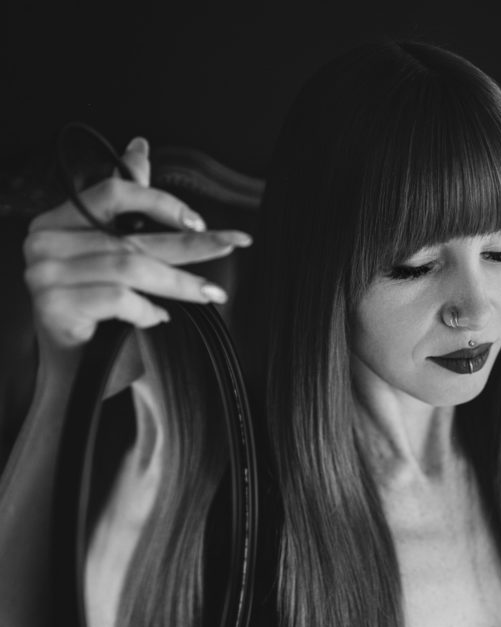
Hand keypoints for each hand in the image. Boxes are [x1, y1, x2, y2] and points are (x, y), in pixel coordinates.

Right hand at [23, 136, 251, 357]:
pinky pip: (118, 298)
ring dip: (179, 282)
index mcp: (57, 220)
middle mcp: (45, 241)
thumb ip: (125, 209)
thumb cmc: (93, 318)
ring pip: (131, 267)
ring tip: (209, 293)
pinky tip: (159, 318)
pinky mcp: (54, 305)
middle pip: (131, 234)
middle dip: (190, 242)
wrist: (70, 377)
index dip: (160, 201)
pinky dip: (146, 309)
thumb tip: (140, 151)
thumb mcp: (111, 259)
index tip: (201, 220)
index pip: (113, 192)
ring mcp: (45, 273)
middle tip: (231, 245)